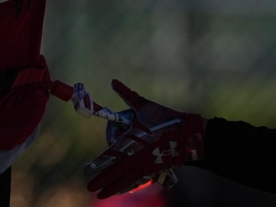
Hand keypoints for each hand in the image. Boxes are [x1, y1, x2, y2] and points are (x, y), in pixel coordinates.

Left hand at [84, 80, 204, 198]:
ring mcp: (145, 165)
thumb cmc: (165, 118)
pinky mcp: (153, 170)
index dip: (98, 165)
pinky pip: (136, 181)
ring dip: (111, 187)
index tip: (87, 170)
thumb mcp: (144, 105)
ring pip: (124, 179)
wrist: (188, 134)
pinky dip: (126, 186)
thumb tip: (114, 81)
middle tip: (89, 187)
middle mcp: (136, 155)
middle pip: (115, 171)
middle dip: (101, 180)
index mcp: (132, 140)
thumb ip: (127, 95)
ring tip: (99, 194)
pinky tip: (118, 191)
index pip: (111, 155)